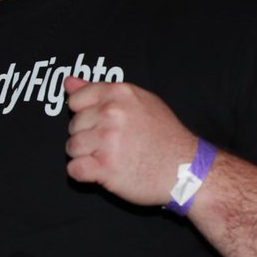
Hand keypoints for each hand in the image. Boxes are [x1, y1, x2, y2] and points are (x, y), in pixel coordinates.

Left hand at [64, 76, 195, 205]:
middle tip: (111, 145)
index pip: (75, 100)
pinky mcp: (105, 168)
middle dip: (87, 136)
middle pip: (73, 125)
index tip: (100, 124)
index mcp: (118, 94)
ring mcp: (107, 141)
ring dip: (84, 156)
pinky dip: (83, 173)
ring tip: (107, 158)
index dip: (85, 114)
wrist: (188, 170)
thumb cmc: (165, 136)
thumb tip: (68, 82)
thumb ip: (100, 90)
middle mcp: (111, 114)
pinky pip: (74, 169)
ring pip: (71, 147)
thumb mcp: (139, 101)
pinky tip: (101, 172)